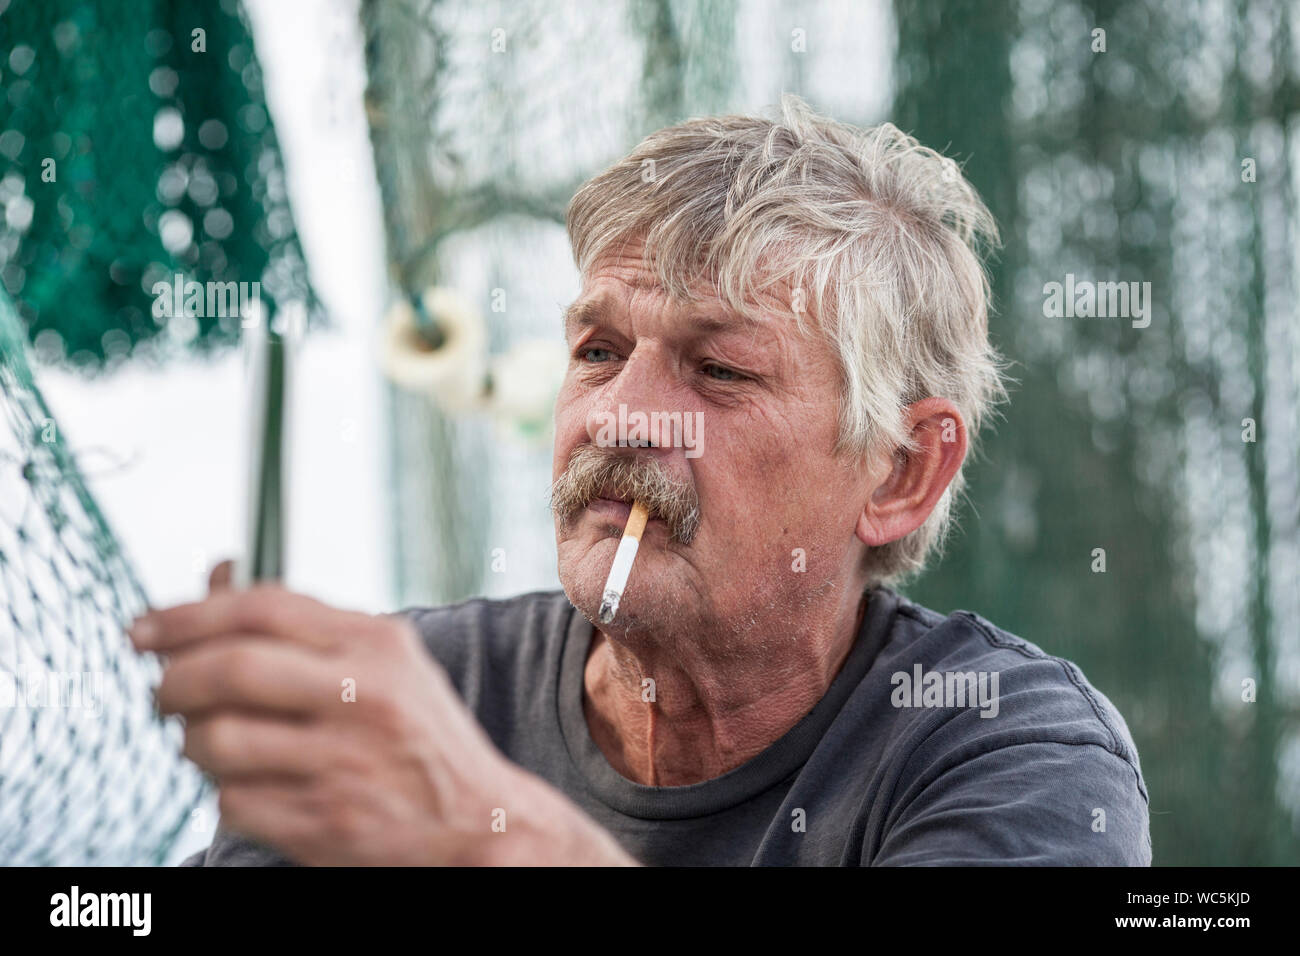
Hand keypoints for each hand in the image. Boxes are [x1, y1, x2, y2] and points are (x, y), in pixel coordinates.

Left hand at [130, 563, 635, 865]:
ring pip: (218, 739)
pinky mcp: (325, 822)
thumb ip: (303, 623)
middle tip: (160, 692)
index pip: (262, 609)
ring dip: (192, 743)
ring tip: (208, 743)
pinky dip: (227, 794)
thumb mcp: (382, 662)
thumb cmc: (418, 735)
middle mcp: (364, 697)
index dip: (188, 614)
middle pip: (230, 668)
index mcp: (378, 645)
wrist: (479, 823)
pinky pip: (233, 801)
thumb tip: (219, 572)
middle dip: (172, 680)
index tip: (144, 628)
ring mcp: (345, 762)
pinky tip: (254, 786)